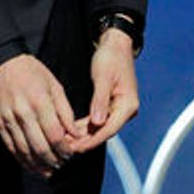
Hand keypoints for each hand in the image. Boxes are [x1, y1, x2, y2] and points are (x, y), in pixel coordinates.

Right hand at [0, 54, 77, 176]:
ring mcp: (8, 119)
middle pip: (40, 147)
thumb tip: (75, 134)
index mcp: (40, 102)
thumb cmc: (32, 72)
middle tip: (61, 164)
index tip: (70, 154)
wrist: (0, 63)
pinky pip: (10, 147)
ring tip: (49, 169)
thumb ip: (65, 111)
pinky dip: (22, 159)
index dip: (64, 149)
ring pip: (24, 151)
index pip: (55, 135)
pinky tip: (31, 165)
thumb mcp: (54, 86)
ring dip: (38, 164)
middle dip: (53, 160)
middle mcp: (23, 113)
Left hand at [70, 29, 138, 153]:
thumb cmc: (111, 58)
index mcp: (128, 105)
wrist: (116, 46)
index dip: (92, 140)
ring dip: (84, 135)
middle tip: (66, 148)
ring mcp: (119, 109)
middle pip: (104, 132)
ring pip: (100, 128)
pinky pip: (98, 121)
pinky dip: (85, 126)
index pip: (109, 129)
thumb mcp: (103, 77)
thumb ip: (100, 100)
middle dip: (85, 141)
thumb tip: (97, 122)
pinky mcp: (111, 107)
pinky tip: (72, 131)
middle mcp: (126, 111)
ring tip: (66, 141)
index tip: (76, 147)